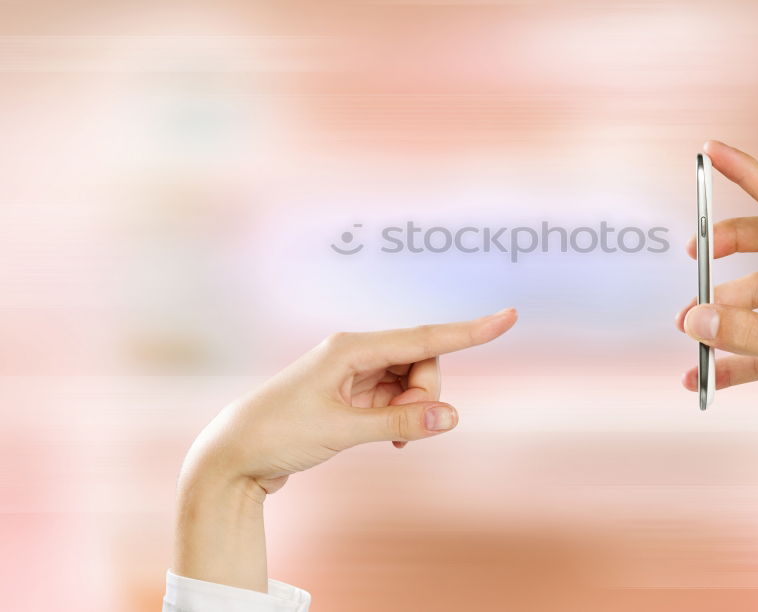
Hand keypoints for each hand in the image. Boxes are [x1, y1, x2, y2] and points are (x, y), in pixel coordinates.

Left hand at [173, 308, 516, 590]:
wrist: (234, 456)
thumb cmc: (280, 434)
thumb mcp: (343, 430)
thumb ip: (401, 421)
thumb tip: (453, 417)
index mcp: (351, 348)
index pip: (424, 337)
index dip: (470, 331)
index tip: (508, 317)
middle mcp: (355, 353)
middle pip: (422, 363)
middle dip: (425, 396)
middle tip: (403, 432)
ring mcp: (354, 373)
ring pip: (411, 382)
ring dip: (413, 410)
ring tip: (390, 440)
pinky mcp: (352, 393)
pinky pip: (397, 398)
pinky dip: (402, 418)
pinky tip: (390, 439)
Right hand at [676, 140, 757, 530]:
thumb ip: (745, 331)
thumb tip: (696, 316)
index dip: (748, 174)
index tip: (715, 154)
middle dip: (726, 248)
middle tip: (696, 257)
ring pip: (752, 302)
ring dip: (720, 316)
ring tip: (693, 334)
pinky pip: (752, 347)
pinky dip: (727, 360)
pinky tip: (704, 375)